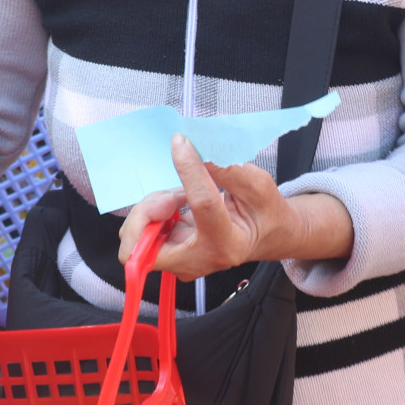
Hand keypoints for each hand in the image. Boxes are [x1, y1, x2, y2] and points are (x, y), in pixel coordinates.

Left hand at [117, 135, 351, 278]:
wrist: (266, 236)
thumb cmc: (263, 211)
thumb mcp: (257, 184)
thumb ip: (225, 168)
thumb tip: (194, 147)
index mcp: (228, 243)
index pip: (201, 204)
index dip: (189, 170)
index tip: (181, 143)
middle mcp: (200, 260)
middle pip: (143, 244)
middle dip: (147, 212)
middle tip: (171, 194)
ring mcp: (181, 261)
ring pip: (138, 236)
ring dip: (153, 207)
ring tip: (181, 196)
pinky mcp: (170, 254)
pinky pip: (143, 231)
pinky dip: (154, 212)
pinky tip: (177, 205)